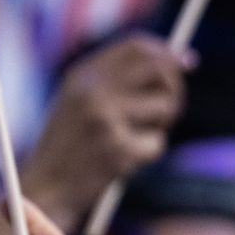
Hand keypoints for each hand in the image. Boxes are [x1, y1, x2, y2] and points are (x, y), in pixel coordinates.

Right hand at [21, 35, 185, 228]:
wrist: (46, 188)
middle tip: (172, 107)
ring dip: (159, 126)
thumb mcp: (82, 101)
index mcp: (83, 75)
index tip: (187, 62)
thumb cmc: (71, 145)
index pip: (136, 47)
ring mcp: (106, 119)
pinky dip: (147, 154)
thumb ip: (120, 79)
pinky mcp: (118, 149)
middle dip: (175, 86)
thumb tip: (180, 60)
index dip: (166, 52)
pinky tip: (122, 162)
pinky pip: (156, 144)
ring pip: (165, 107)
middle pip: (159, 68)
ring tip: (132, 140)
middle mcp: (94, 91)